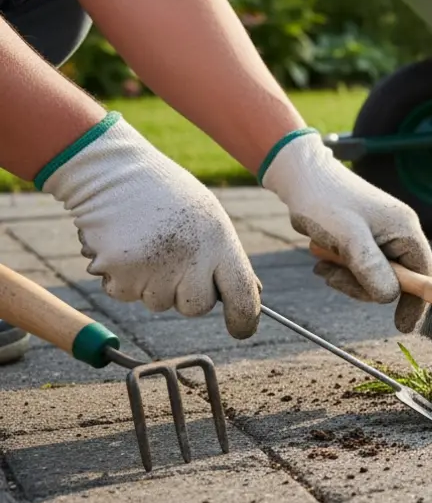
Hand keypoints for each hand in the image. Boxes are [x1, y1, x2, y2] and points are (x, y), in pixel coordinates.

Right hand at [39, 113, 261, 337]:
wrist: (112, 172)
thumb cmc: (165, 195)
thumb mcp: (208, 217)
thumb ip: (226, 256)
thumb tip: (249, 294)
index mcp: (219, 241)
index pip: (242, 295)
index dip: (245, 319)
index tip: (241, 329)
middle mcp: (191, 259)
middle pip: (195, 307)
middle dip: (186, 293)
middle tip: (173, 258)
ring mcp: (154, 269)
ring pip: (158, 303)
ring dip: (151, 283)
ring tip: (146, 243)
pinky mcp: (120, 274)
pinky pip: (125, 294)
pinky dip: (122, 279)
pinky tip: (124, 247)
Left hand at [259, 130, 431, 332]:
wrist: (302, 177)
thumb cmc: (324, 200)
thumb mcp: (347, 237)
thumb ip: (370, 267)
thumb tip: (389, 298)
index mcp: (405, 229)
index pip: (423, 275)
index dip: (415, 301)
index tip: (402, 325)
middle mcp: (400, 233)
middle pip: (397, 280)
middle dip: (365, 286)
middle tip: (334, 278)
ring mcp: (384, 236)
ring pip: (377, 277)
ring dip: (350, 279)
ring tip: (324, 266)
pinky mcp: (367, 239)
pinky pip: (364, 268)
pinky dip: (345, 272)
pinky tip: (325, 263)